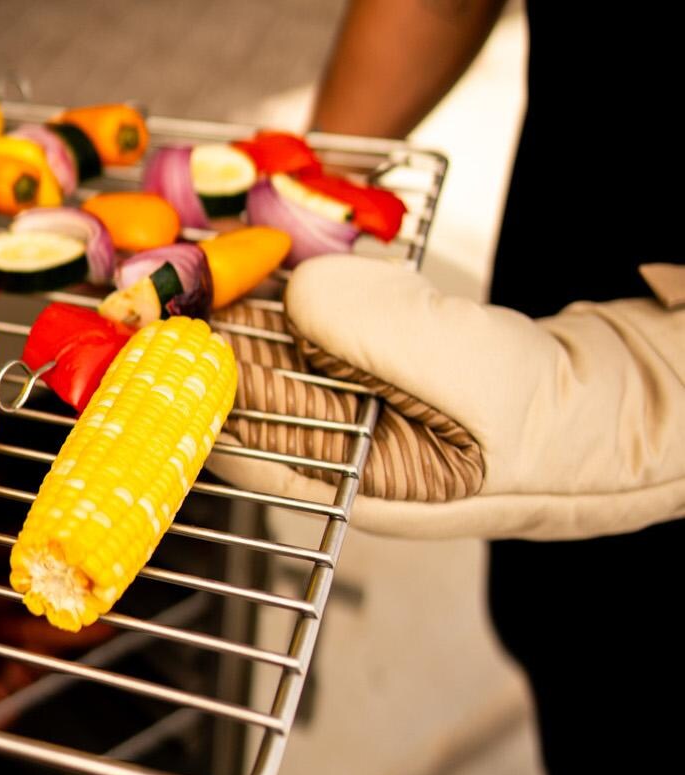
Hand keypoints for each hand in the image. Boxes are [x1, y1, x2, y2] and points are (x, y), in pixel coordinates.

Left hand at [214, 255, 684, 539]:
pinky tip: (292, 261)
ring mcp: (384, 412)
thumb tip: (302, 293)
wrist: (666, 409)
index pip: (247, 446)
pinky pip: (345, 326)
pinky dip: (319, 293)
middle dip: (222, 341)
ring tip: (224, 261)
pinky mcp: (407, 365)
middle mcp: (359, 460)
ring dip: (264, 309)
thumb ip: (388, 339)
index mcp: (363, 492)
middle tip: (184, 279)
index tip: (162, 330)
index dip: (197, 389)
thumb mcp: (490, 383)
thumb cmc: (587, 433)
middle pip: (264, 396)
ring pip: (300, 355)